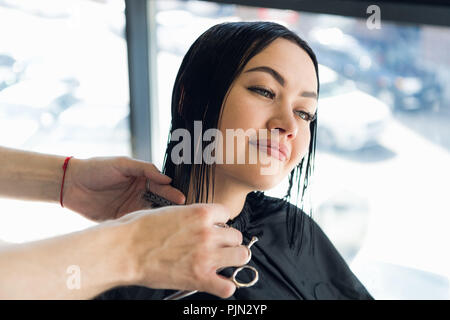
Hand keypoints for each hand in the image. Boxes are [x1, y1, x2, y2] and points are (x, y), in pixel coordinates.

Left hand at [63, 156, 184, 220]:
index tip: (182, 198)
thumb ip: (145, 169)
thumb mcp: (122, 164)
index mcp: (142, 179)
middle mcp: (139, 194)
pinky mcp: (120, 220)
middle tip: (181, 213)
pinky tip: (152, 231)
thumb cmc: (96, 168)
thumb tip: (166, 179)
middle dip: (170, 207)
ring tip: (171, 224)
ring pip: (149, 214)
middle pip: (159, 202)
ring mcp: (130, 208)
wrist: (70, 184)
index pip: (161, 186)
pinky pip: (135, 224)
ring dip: (159, 219)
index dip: (171, 192)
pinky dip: (143, 228)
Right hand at [117, 203, 248, 298]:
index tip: (213, 228)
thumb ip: (189, 217)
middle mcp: (208, 232)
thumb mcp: (169, 211)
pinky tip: (215, 283)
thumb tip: (197, 222)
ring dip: (232, 260)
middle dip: (227, 242)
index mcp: (200, 213)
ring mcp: (206, 256)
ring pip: (241, 256)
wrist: (123, 250)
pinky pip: (228, 287)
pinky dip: (224, 287)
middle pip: (237, 236)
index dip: (220, 222)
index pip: (227, 214)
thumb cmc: (138, 229)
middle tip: (216, 247)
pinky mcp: (199, 278)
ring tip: (220, 263)